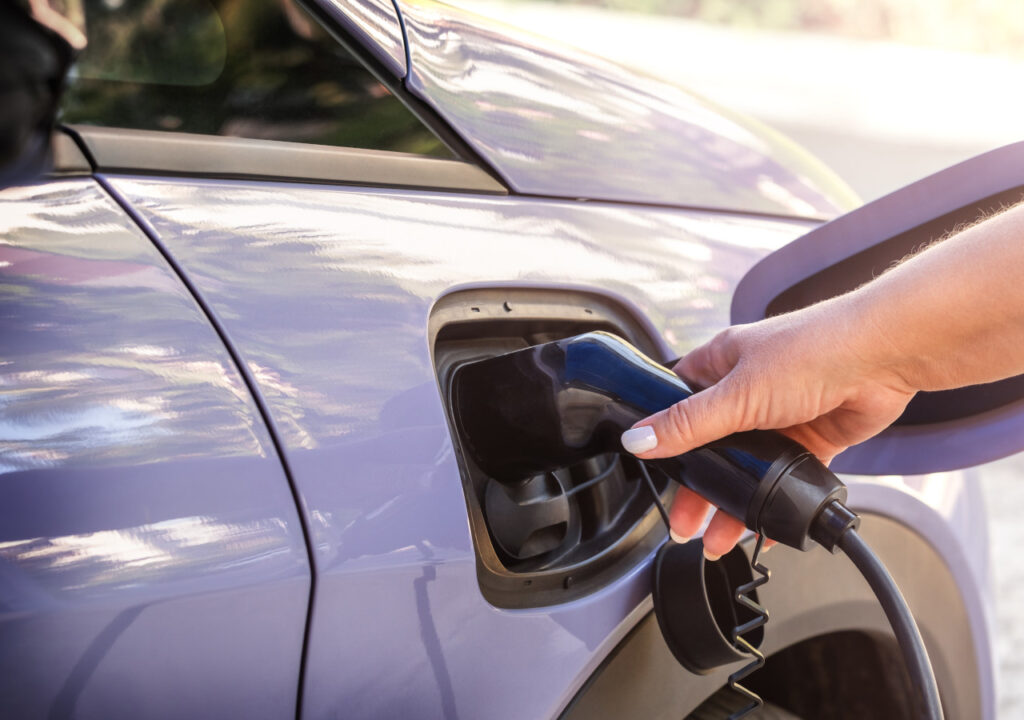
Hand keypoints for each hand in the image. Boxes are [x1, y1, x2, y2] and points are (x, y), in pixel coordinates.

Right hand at [622, 302, 915, 558]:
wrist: (884, 357)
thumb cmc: (814, 349)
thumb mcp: (737, 394)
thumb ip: (688, 424)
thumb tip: (638, 439)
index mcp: (720, 364)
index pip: (677, 404)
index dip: (664, 439)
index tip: (657, 474)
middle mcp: (747, 388)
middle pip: (712, 446)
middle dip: (699, 488)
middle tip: (686, 522)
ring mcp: (779, 415)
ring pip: (747, 467)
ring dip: (733, 501)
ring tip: (719, 537)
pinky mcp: (810, 437)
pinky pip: (783, 476)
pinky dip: (772, 500)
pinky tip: (762, 522)